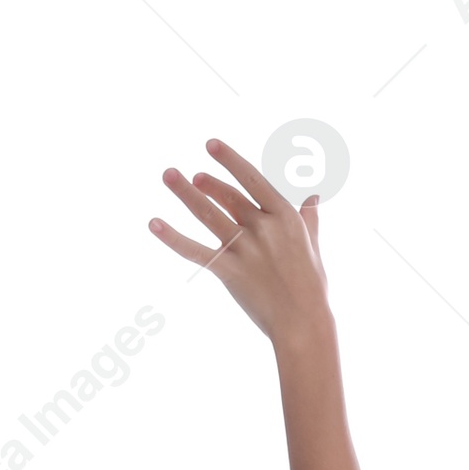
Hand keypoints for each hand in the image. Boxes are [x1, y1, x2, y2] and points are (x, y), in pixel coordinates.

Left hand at [149, 137, 330, 345]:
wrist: (304, 324)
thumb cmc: (311, 288)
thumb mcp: (312, 246)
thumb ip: (309, 219)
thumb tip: (314, 197)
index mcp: (285, 216)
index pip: (251, 178)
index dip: (229, 160)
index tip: (210, 145)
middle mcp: (263, 227)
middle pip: (228, 196)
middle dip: (207, 183)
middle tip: (192, 177)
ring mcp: (245, 249)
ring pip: (208, 214)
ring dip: (185, 192)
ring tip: (168, 175)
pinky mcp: (230, 271)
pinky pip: (196, 251)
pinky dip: (173, 237)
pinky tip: (154, 223)